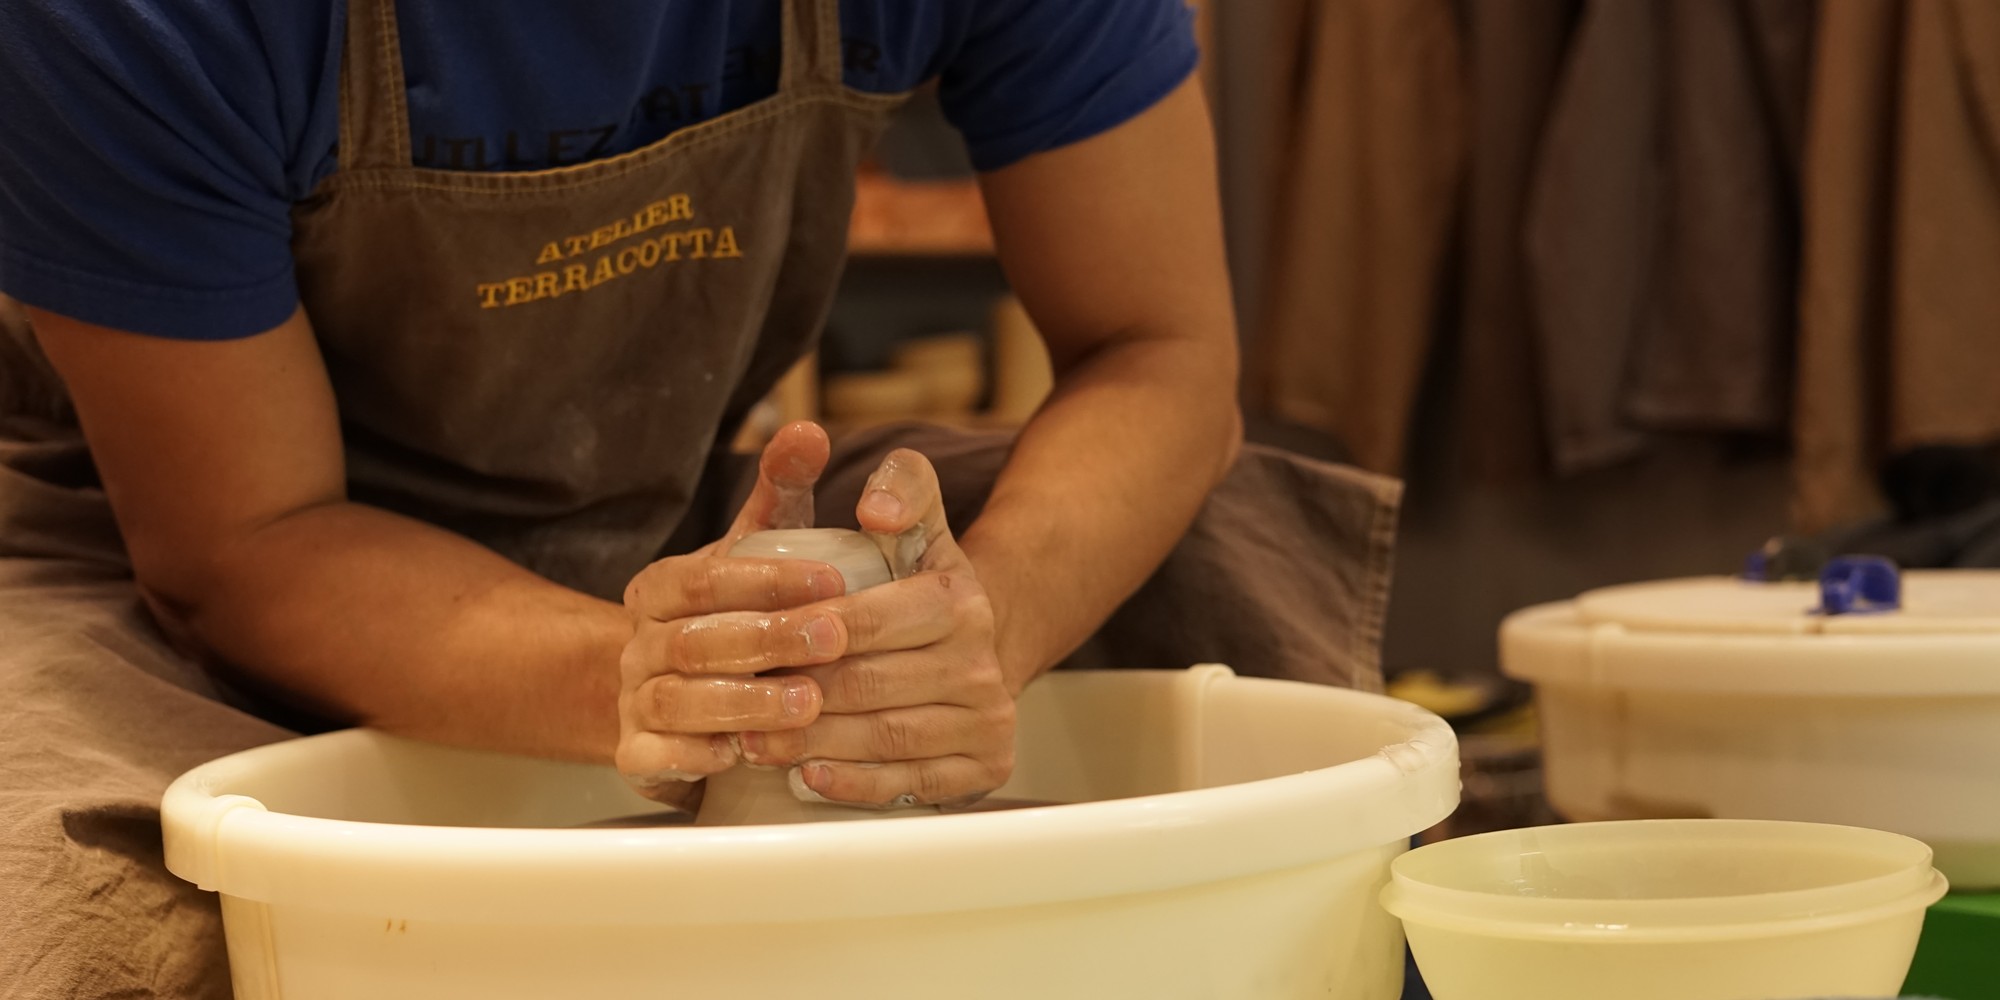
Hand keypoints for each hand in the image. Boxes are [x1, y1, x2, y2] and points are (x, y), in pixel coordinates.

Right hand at [615, 422, 844, 801]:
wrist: (673, 692)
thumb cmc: (731, 614)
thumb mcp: (755, 550)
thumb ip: (780, 493)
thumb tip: (807, 430)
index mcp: (661, 586)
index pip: (705, 576)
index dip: (767, 579)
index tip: (832, 580)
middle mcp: (640, 641)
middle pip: (694, 640)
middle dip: (766, 640)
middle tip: (832, 641)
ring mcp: (633, 701)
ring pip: (676, 701)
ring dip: (743, 703)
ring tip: (806, 704)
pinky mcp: (637, 757)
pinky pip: (657, 758)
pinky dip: (699, 756)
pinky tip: (746, 754)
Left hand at [740, 448, 1016, 807]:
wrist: (973, 646)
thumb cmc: (917, 589)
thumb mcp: (916, 527)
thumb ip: (901, 487)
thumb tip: (876, 502)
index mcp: (959, 600)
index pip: (876, 618)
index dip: (814, 630)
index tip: (765, 636)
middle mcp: (981, 662)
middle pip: (874, 684)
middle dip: (800, 692)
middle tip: (739, 697)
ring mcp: (987, 719)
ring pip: (888, 739)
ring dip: (813, 743)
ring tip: (754, 739)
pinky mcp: (985, 767)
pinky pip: (912, 785)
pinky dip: (854, 784)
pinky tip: (807, 775)